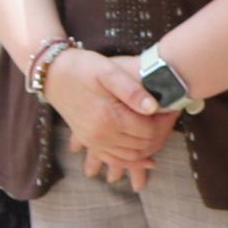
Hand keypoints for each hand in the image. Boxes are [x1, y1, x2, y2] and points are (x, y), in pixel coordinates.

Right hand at [47, 47, 173, 184]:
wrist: (53, 74)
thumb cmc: (82, 68)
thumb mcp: (109, 72)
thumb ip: (132, 90)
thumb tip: (155, 107)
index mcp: (108, 118)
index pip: (149, 130)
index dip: (166, 121)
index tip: (175, 108)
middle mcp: (100, 135)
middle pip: (143, 145)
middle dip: (161, 133)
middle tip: (171, 117)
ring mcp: (93, 141)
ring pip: (131, 156)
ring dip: (150, 147)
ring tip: (162, 129)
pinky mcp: (89, 141)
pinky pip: (114, 158)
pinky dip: (132, 160)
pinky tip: (146, 156)